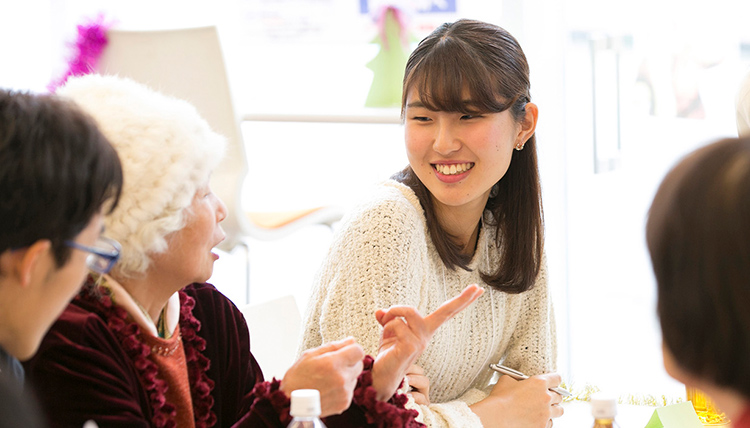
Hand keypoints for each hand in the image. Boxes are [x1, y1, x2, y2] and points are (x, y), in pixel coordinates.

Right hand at [280, 337, 364, 416]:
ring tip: (328, 379)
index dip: (352, 349)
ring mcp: (344, 392)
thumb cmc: (298, 376)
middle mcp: (341, 378)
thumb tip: (352, 340)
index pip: (359, 351)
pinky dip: (343, 388)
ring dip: (346, 375)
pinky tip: (329, 388)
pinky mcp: (344, 403)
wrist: (289, 402)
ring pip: (355, 377)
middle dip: (349, 362)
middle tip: (333, 366)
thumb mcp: (311, 354)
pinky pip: (351, 390)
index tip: (343, 352)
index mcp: (332, 363)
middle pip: (359, 364)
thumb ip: (334, 346)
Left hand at [371, 284, 483, 400]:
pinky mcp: (411, 347)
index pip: (446, 313)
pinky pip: (396, 324)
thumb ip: (387, 318)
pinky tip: (387, 340)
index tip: (478, 289)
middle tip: (477, 286)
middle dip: (462, 299)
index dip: (461, 301)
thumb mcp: (387, 331)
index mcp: (425, 330)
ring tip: (386, 325)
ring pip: (408, 311)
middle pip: (445, 312)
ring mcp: (421, 342)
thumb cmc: (388, 353)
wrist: (381, 376)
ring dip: (392, 313)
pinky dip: (386, 327)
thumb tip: (379, 311)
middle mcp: (426, 335)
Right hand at [469, 372, 563, 427]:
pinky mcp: (542, 426)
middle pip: (559, 396)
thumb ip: (516, 379)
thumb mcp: (507, 381)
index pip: (556, 378)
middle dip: (553, 396)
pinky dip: (545, 421)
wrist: (497, 417)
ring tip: (544, 410)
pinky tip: (537, 419)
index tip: (552, 382)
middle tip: (546, 397)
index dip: (554, 380)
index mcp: (539, 383)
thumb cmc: (500, 400)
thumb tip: (517, 382)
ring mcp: (545, 413)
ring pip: (559, 411)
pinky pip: (550, 423)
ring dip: (552, 409)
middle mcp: (546, 398)